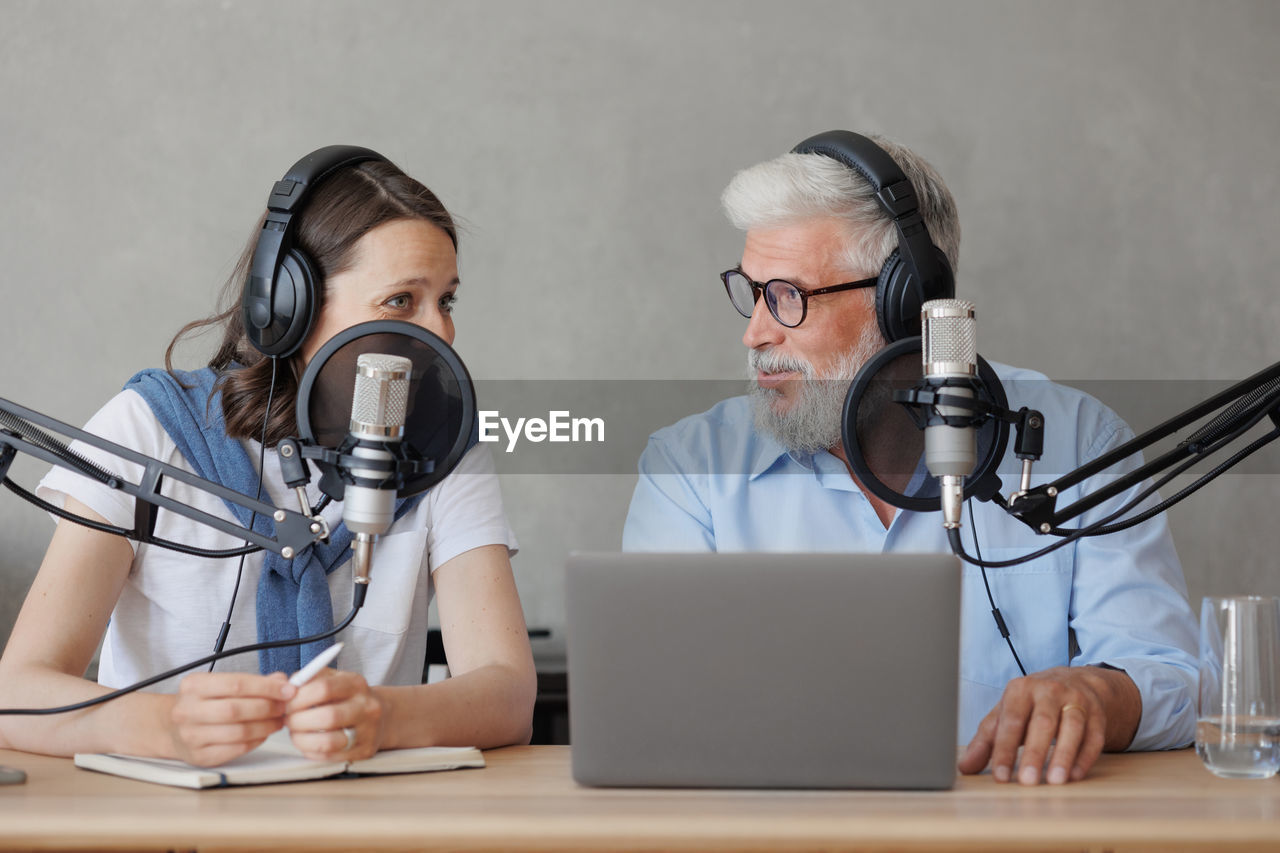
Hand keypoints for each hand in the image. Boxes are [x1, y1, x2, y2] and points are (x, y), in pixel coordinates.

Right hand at [169, 672, 294, 766]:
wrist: (171, 728)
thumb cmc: (203, 703)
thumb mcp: (220, 685)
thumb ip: (252, 682)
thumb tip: (282, 682)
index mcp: (193, 685)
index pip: (237, 683)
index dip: (267, 687)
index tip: (288, 690)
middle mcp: (187, 710)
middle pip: (237, 709)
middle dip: (268, 707)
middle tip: (284, 707)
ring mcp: (191, 735)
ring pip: (239, 731)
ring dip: (266, 726)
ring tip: (278, 721)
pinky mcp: (199, 756)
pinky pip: (236, 749)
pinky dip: (256, 741)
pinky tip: (264, 733)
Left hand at [284, 668, 384, 760]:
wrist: (380, 716)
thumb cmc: (348, 697)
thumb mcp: (334, 679)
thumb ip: (310, 678)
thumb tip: (287, 688)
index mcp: (356, 684)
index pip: (324, 688)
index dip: (299, 698)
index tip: (287, 703)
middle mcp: (366, 706)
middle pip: (327, 717)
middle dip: (298, 721)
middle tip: (288, 720)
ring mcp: (368, 731)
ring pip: (328, 741)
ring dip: (303, 740)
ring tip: (296, 733)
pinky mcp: (364, 751)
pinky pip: (330, 756)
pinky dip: (311, 751)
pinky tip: (308, 743)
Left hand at [957, 665, 1140, 784]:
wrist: (1074, 682)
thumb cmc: (1032, 704)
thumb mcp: (1005, 715)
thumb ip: (986, 740)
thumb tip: (965, 767)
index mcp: (1021, 689)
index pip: (1011, 720)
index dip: (1004, 749)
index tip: (1000, 776)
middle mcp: (1049, 690)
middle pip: (1042, 723)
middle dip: (1035, 754)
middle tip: (1027, 781)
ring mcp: (1076, 700)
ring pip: (1072, 727)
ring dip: (1064, 756)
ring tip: (1055, 781)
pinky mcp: (1097, 714)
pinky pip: (1094, 737)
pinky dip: (1085, 757)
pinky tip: (1075, 776)